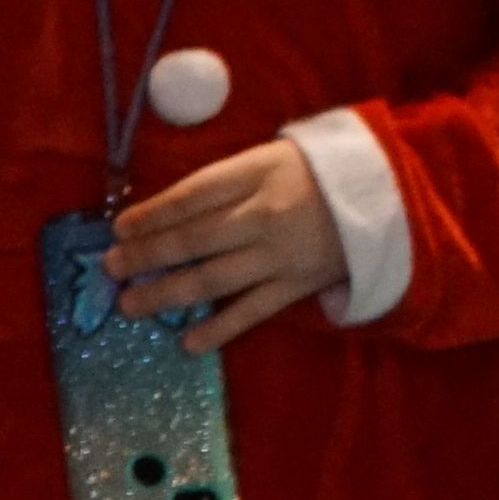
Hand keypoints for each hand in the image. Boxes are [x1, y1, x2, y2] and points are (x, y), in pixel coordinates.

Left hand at [99, 142, 344, 348]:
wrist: (388, 196)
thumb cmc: (314, 173)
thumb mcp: (269, 157)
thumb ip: (222, 181)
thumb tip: (161, 210)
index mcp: (257, 173)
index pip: (192, 196)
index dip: (152, 214)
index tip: (119, 229)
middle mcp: (265, 215)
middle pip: (194, 239)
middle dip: (147, 256)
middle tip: (111, 268)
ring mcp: (280, 255)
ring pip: (214, 279)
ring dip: (166, 294)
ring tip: (130, 305)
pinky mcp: (296, 287)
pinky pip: (252, 312)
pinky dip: (219, 329)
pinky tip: (188, 343)